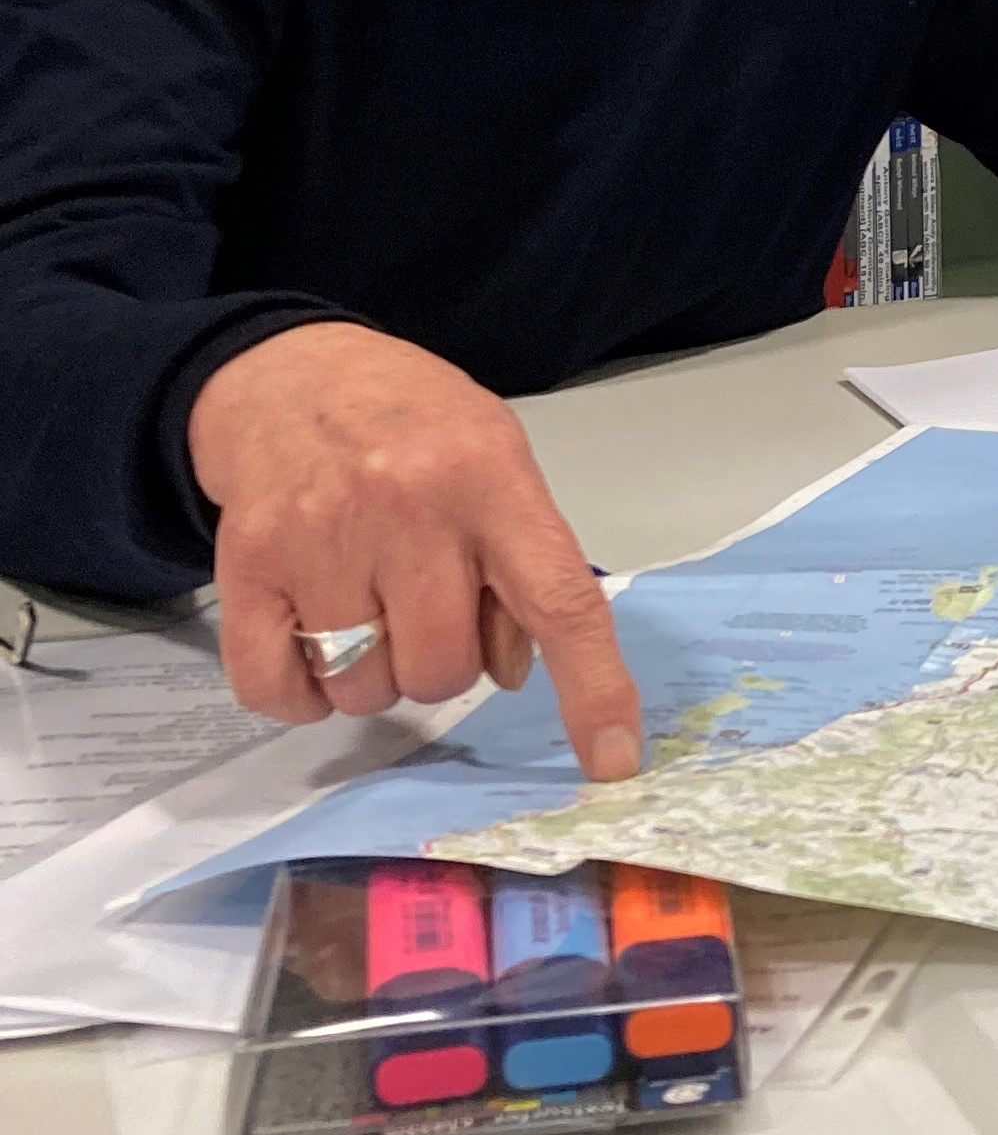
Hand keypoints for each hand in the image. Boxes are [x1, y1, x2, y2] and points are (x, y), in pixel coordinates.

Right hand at [190, 323, 643, 781]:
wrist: (289, 375)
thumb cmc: (414, 425)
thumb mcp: (496, 462)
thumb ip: (521, 561)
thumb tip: (516, 672)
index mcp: (491, 480)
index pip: (560, 600)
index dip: (594, 687)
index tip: (614, 760)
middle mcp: (408, 509)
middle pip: (446, 665)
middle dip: (445, 662)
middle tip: (427, 610)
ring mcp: (320, 539)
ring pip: (367, 687)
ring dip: (375, 677)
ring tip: (371, 611)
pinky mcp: (245, 567)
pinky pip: (277, 687)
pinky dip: (301, 696)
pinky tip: (314, 649)